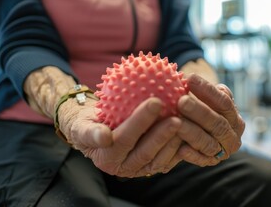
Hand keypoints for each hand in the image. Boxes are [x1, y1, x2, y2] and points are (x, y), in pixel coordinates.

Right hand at [58, 97, 182, 176]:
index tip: (155, 101)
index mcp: (107, 158)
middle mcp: (124, 168)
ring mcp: (140, 169)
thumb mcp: (80, 125)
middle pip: (145, 151)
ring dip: (174, 141)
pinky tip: (190, 127)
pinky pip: (169, 158)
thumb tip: (104, 136)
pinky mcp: (153, 167)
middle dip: (162, 134)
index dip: (140, 122)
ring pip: (160, 158)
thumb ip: (89, 132)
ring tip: (186, 121)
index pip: (125, 139)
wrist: (95, 132)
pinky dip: (179, 145)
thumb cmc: (87, 123)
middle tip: (176, 115)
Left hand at [176, 74, 244, 165]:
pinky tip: (180, 149)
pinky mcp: (211, 162)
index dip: (208, 91)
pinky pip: (202, 160)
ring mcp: (223, 150)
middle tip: (181, 101)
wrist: (201, 132)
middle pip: (217, 122)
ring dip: (192, 132)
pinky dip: (192, 155)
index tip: (190, 78)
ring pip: (209, 142)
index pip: (224, 102)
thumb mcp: (204, 97)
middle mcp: (233, 133)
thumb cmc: (199, 107)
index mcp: (233, 114)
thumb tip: (185, 75)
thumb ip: (200, 89)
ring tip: (176, 123)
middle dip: (199, 111)